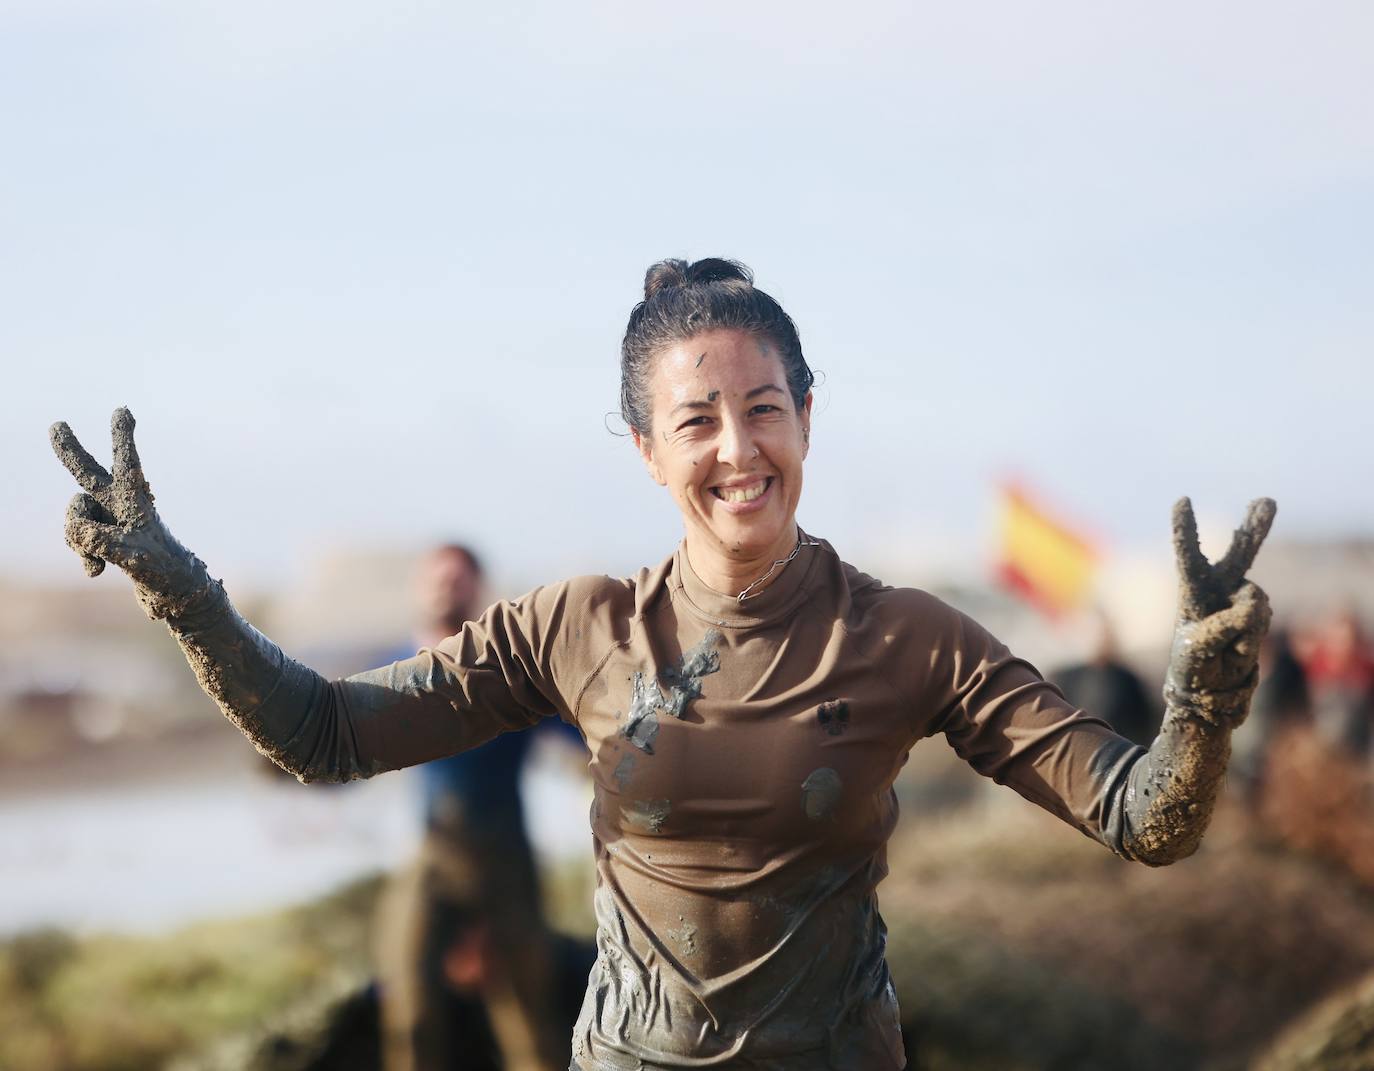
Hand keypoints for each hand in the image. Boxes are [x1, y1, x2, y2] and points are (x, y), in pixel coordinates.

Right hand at [50, 408, 207, 617]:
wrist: (170, 589)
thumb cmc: (161, 568)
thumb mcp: (132, 554)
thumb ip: (100, 540)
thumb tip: (76, 529)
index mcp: (135, 499)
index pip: (128, 462)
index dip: (123, 437)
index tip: (124, 409)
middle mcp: (119, 502)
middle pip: (88, 471)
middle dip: (71, 450)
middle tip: (58, 425)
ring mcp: (108, 517)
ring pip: (74, 516)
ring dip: (79, 539)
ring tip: (100, 560)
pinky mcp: (101, 534)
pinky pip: (75, 536)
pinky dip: (82, 553)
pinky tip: (96, 571)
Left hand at [1166, 497, 1274, 719]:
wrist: (1210, 691)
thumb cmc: (1192, 665)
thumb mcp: (1199, 646)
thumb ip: (1226, 622)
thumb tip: (1254, 603)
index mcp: (1191, 592)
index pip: (1188, 555)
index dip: (1186, 529)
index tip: (1182, 500)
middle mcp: (1217, 590)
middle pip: (1238, 553)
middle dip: (1256, 527)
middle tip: (1267, 501)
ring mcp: (1239, 601)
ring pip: (1256, 597)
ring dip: (1246, 623)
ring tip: (1226, 645)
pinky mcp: (1256, 615)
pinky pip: (1263, 617)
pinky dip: (1253, 634)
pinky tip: (1239, 646)